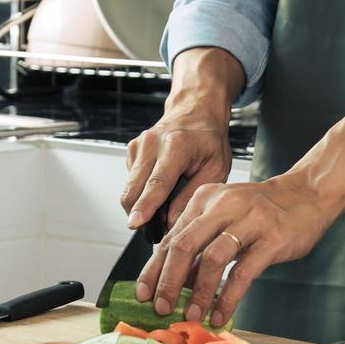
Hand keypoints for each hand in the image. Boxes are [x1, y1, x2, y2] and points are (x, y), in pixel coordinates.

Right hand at [120, 47, 242, 229]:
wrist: (196, 111)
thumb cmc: (209, 139)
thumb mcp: (216, 169)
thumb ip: (193, 196)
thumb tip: (172, 222)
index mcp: (177, 145)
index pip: (157, 181)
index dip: (146, 206)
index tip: (135, 223)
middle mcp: (153, 142)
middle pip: (135, 187)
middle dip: (137, 214)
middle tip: (151, 232)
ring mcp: (139, 145)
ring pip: (129, 187)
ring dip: (139, 205)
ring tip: (160, 212)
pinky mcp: (132, 150)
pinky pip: (131, 181)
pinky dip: (140, 193)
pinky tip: (158, 192)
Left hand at [135, 174, 331, 323]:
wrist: (307, 195)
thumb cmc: (262, 211)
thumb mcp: (224, 217)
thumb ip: (200, 244)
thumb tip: (174, 281)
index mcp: (204, 199)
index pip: (171, 237)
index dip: (153, 268)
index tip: (143, 294)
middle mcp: (223, 206)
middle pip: (184, 246)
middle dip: (167, 281)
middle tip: (161, 308)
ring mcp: (249, 221)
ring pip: (212, 259)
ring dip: (198, 292)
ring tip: (191, 315)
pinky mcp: (272, 239)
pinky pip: (243, 273)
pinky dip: (227, 298)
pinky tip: (220, 314)